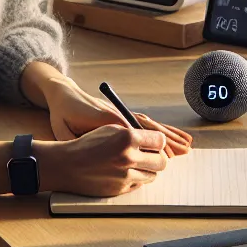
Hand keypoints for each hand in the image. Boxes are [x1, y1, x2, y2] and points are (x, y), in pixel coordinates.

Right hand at [39, 126, 169, 196]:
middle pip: (161, 161)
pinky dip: (135, 179)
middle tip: (149, 155)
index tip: (154, 142)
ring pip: (152, 175)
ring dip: (147, 169)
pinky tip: (124, 172)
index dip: (158, 141)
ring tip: (134, 164)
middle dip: (157, 157)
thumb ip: (133, 132)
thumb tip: (153, 138)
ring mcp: (125, 176)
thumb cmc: (87, 144)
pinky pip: (138, 185)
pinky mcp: (120, 189)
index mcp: (127, 138)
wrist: (66, 165)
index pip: (160, 141)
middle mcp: (128, 158)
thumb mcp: (110, 129)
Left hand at [42, 78, 193, 155]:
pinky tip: (171, 136)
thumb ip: (75, 141)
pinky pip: (145, 122)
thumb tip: (88, 155)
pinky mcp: (122, 113)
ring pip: (149, 124)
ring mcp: (121, 112)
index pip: (132, 131)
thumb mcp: (61, 127)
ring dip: (168, 134)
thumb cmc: (61, 112)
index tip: (165, 155)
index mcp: (104, 118)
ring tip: (185, 144)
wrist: (62, 91)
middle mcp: (117, 114)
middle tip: (184, 152)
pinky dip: (159, 129)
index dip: (151, 144)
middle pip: (147, 127)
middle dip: (167, 140)